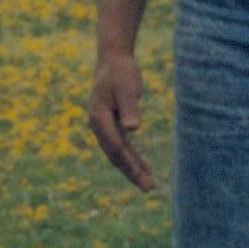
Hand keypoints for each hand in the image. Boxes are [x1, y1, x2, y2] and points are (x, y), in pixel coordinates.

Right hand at [86, 50, 156, 192]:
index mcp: (99, 118)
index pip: (115, 146)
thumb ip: (129, 108)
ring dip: (133, 169)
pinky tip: (144, 168)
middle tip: (148, 189)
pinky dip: (133, 158)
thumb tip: (132, 129)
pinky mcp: (113, 125)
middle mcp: (99, 126)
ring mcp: (104, 127)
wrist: (113, 59)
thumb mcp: (127, 88)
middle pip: (115, 155)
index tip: (142, 176)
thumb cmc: (120, 72)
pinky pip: (122, 146)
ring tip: (149, 185)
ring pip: (119, 154)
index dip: (129, 163)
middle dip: (132, 173)